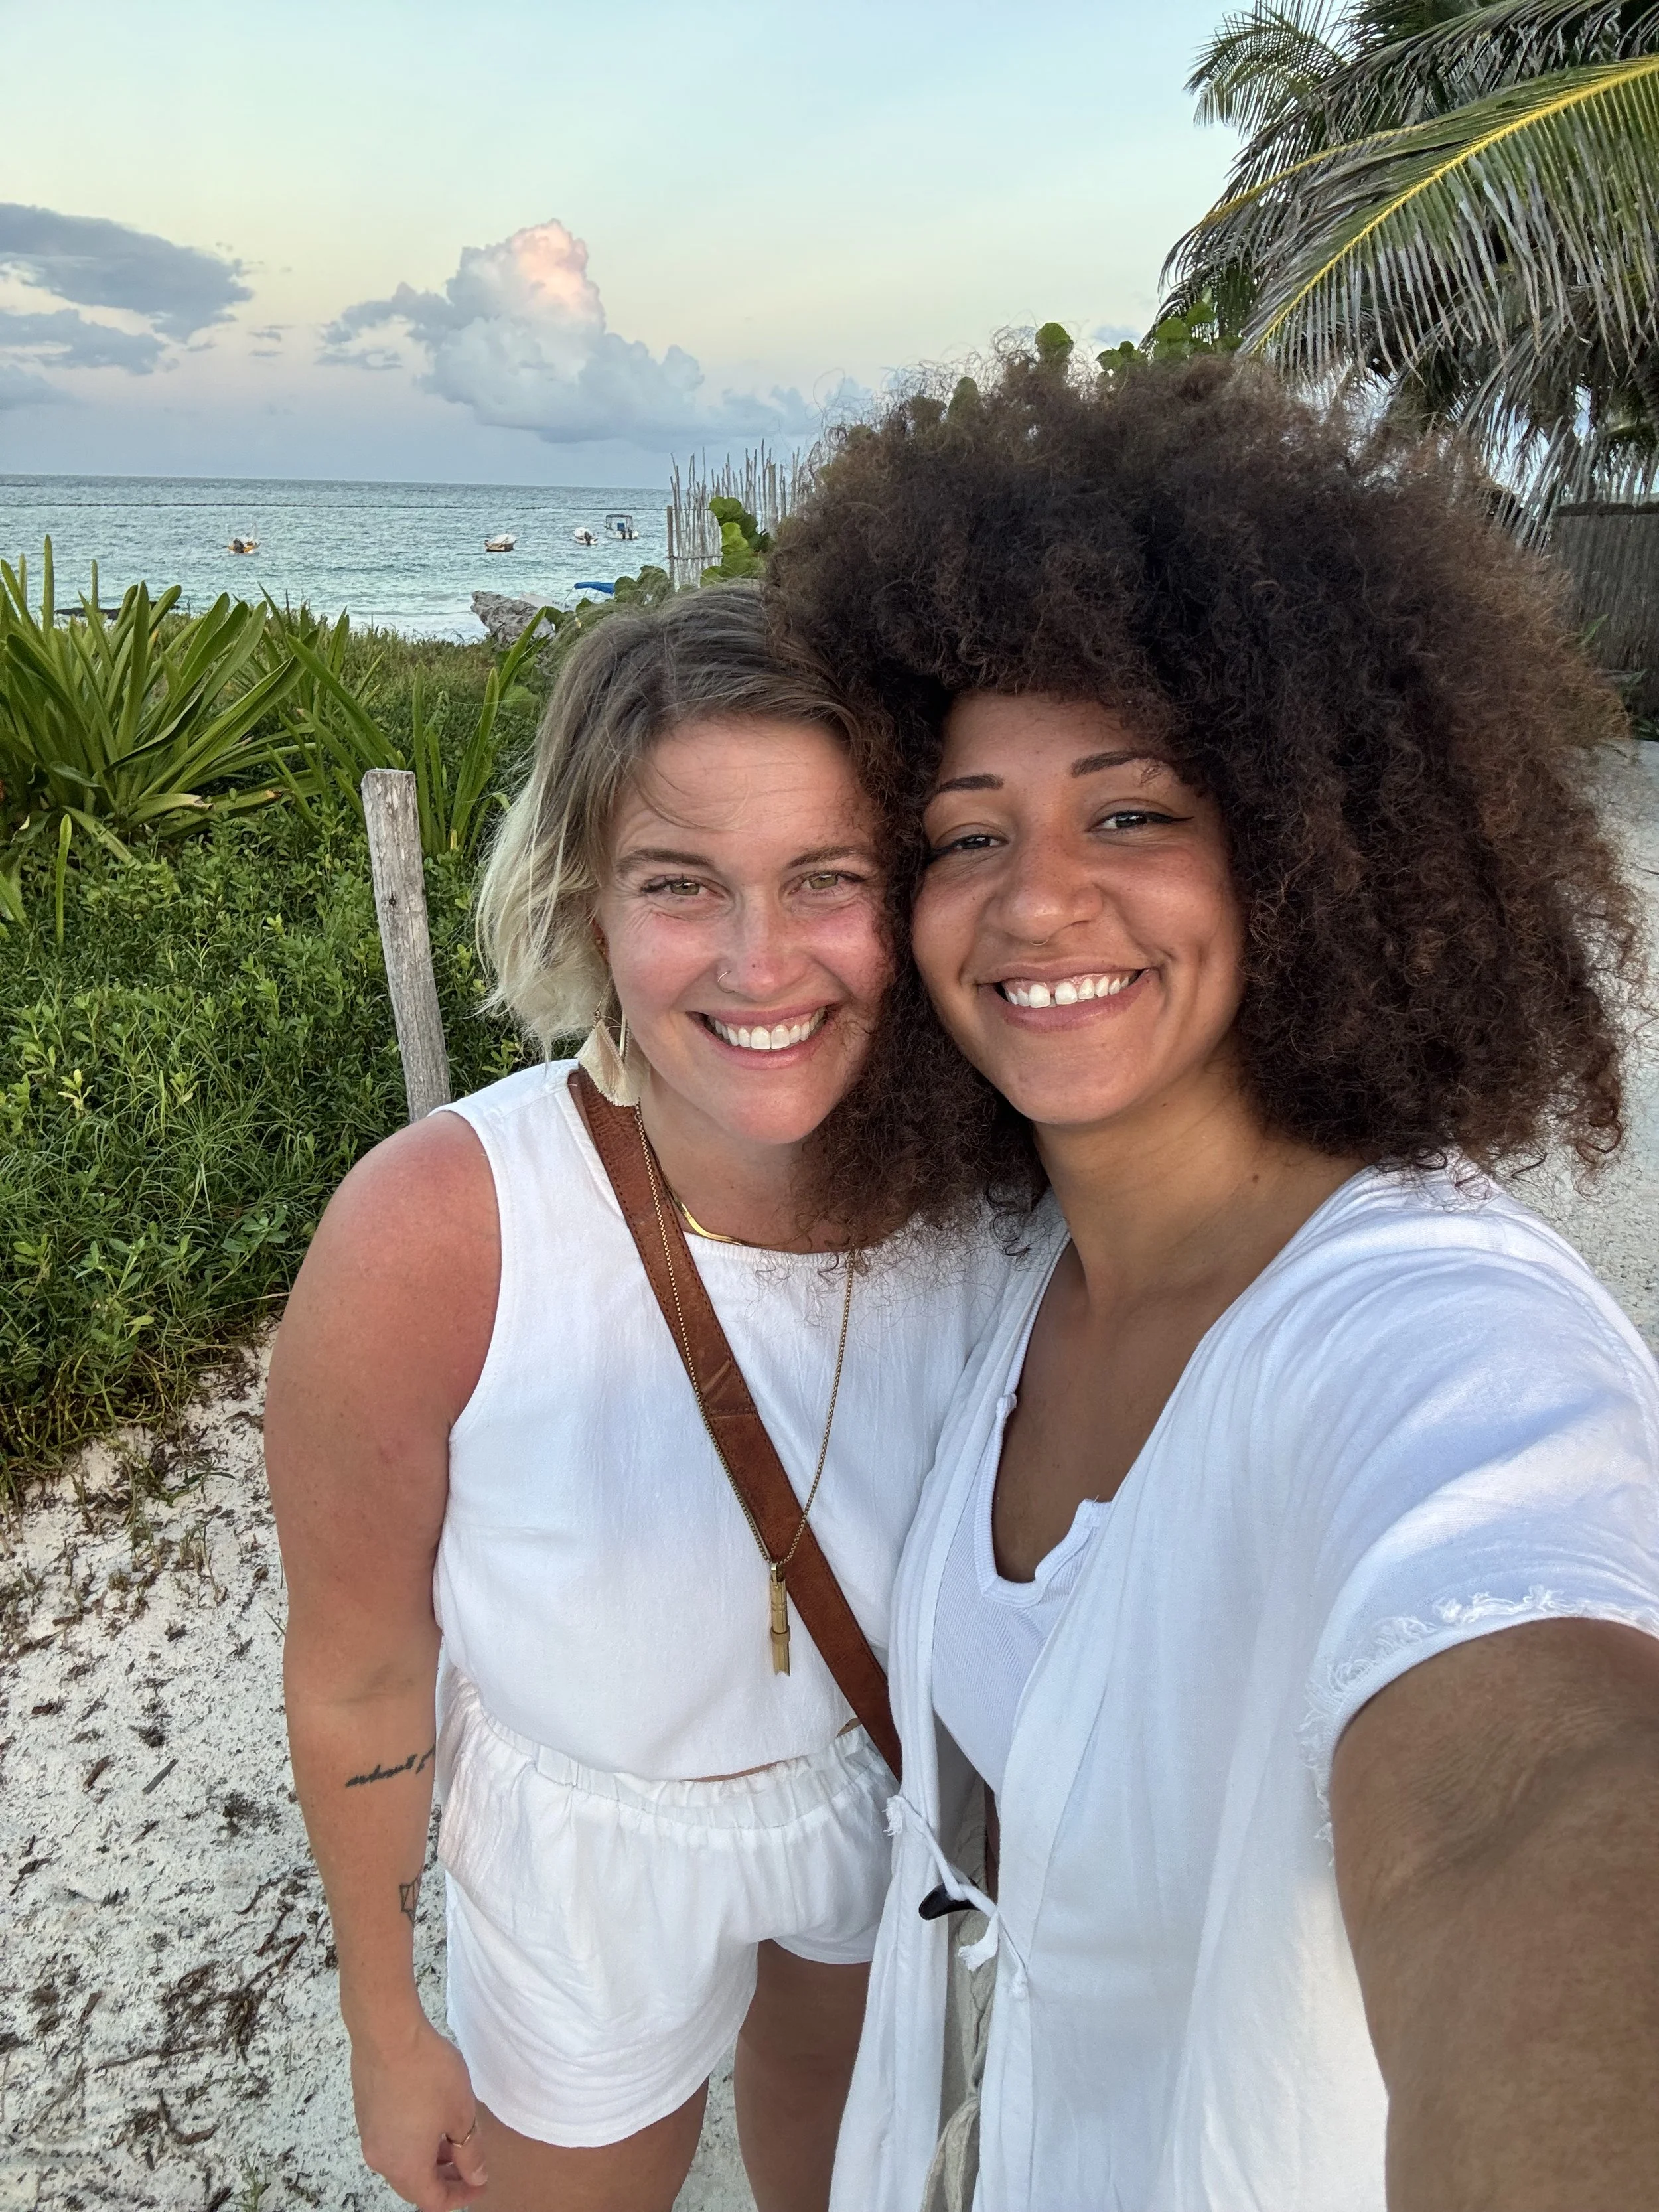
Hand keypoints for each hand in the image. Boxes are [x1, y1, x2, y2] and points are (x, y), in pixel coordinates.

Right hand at [350, 2012, 487, 2209]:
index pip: (434, 2201)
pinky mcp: (364, 2114)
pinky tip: (429, 2118)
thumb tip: (475, 2177)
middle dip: (444, 2180)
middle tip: (469, 2164)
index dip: (460, 2197)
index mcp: (407, 2168)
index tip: (480, 2184)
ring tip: (453, 2138)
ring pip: (402, 2163)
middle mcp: (382, 2160)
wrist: (387, 2033)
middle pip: (415, 2185)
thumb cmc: (428, 2074)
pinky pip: (391, 2141)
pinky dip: (412, 2142)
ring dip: (429, 2159)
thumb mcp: (461, 2114)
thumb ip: (471, 2152)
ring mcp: (369, 2136)